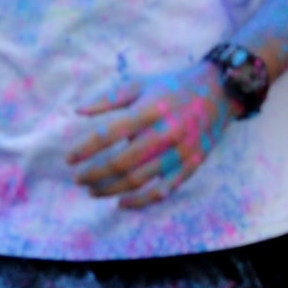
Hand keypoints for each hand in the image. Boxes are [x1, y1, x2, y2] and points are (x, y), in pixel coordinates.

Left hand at [68, 62, 231, 206]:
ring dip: (112, 189)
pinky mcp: (192, 165)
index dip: (86, 148)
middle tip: (78, 179)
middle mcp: (166, 131)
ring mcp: (181, 151)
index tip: (68, 159)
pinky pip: (164, 190)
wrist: (218, 91)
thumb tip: (77, 111)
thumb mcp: (139, 84)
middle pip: (123, 161)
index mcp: (149, 108)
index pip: (110, 133)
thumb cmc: (171, 87)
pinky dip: (141, 200)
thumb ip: (108, 98)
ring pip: (140, 179)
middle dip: (95, 173)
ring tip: (92, 191)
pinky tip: (122, 203)